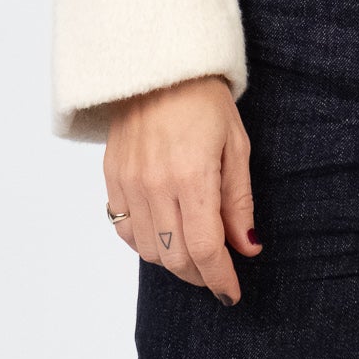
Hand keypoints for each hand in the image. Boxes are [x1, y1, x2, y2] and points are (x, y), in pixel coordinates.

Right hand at [104, 74, 262, 305]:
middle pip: (175, 257)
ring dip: (173, 260)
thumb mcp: (235, 146)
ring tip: (194, 251)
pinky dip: (145, 241)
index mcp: (191, 176)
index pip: (204, 249)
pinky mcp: (111, 178)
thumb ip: (239, 202)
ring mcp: (128, 183)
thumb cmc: (205, 101)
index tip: (232, 293)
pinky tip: (164, 232)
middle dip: (200, 274)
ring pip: (148, 249)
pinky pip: (124, 229)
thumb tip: (248, 247)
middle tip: (218, 272)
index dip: (220, 278)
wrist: (159, 66)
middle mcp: (154, 185)